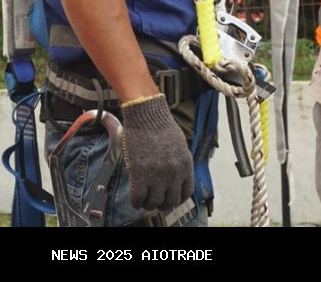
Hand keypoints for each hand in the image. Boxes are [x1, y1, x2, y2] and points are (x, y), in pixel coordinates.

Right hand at [121, 93, 192, 210]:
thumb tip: (175, 177)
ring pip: (154, 203)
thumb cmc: (160, 126)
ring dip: (148, 204)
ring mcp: (157, 176)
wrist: (146, 115)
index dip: (176, 198)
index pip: (186, 193)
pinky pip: (138, 198)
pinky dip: (136, 201)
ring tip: (143, 199)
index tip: (169, 197)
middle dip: (162, 203)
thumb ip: (179, 164)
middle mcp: (174, 174)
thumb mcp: (179, 146)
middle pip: (170, 202)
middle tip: (154, 199)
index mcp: (185, 166)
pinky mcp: (139, 175)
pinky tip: (134, 198)